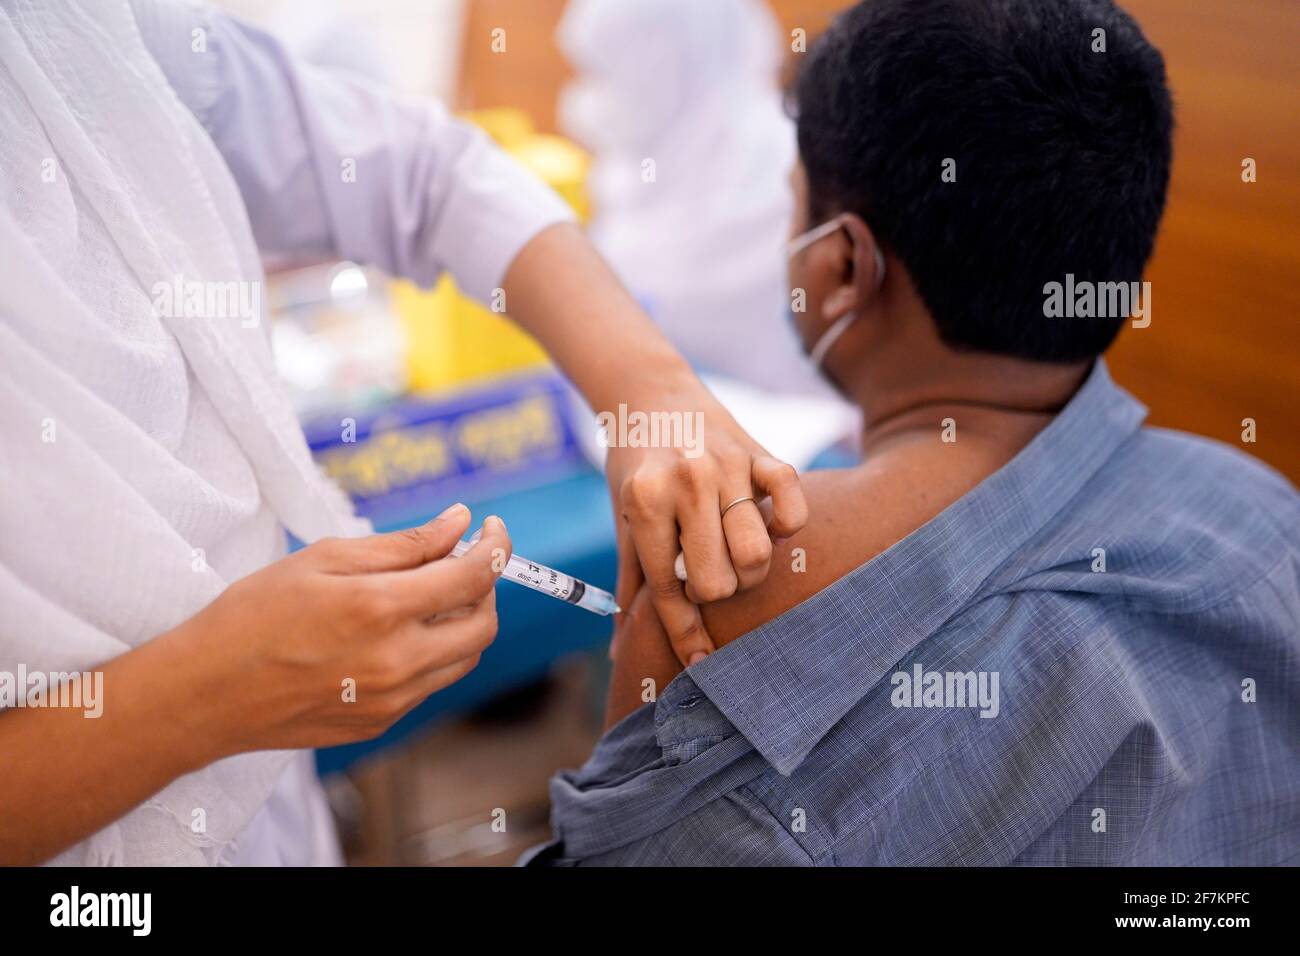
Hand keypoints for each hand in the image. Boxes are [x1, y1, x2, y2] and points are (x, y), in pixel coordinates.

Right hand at [177, 505, 508, 755]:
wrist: (207, 693)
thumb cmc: (254, 615)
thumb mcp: (324, 559)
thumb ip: (403, 544)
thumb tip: (459, 523)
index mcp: (381, 610)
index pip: (473, 577)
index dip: (495, 547)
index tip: (492, 528)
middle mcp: (397, 662)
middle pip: (484, 624)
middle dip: (485, 587)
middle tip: (460, 562)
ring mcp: (393, 699)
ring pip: (464, 658)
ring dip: (462, 622)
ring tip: (426, 595)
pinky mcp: (382, 722)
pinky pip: (431, 683)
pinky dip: (431, 651)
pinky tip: (393, 633)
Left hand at [604, 372, 807, 666]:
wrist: (649, 394)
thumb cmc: (634, 468)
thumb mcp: (624, 521)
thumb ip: (631, 583)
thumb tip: (622, 651)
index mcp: (645, 501)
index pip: (670, 587)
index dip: (685, 631)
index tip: (699, 661)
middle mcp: (688, 481)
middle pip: (720, 583)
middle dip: (714, 593)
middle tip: (704, 573)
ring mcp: (730, 466)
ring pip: (757, 555)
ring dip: (747, 569)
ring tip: (730, 553)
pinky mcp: (763, 453)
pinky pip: (793, 508)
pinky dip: (785, 526)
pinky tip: (765, 523)